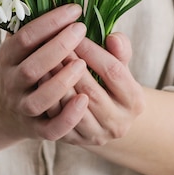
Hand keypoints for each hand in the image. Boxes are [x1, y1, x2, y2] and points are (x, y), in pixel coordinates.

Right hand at [0, 4, 89, 142]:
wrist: (4, 110)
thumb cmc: (25, 69)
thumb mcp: (25, 47)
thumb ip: (44, 30)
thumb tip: (69, 4)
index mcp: (8, 57)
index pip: (26, 37)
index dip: (50, 23)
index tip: (75, 10)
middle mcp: (12, 83)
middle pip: (32, 68)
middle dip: (58, 47)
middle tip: (81, 30)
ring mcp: (22, 108)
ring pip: (40, 100)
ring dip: (61, 82)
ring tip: (82, 64)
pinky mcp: (35, 130)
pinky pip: (51, 128)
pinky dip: (68, 117)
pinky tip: (84, 101)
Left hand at [54, 32, 145, 146]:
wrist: (104, 119)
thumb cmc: (110, 84)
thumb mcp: (120, 66)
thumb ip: (120, 50)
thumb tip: (113, 38)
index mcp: (135, 101)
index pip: (113, 71)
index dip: (93, 51)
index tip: (76, 32)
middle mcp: (119, 123)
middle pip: (91, 90)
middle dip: (70, 64)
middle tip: (53, 42)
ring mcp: (96, 135)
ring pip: (72, 107)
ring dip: (55, 80)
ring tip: (43, 58)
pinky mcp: (75, 142)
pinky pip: (57, 120)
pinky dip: (47, 97)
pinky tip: (39, 78)